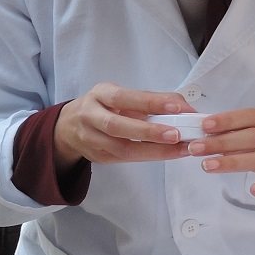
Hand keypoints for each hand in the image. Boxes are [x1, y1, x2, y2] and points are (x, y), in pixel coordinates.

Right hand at [52, 83, 194, 171]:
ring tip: (179, 148)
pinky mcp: (98, 157)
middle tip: (177, 135)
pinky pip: (125, 159)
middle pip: (117, 126)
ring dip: (154, 150)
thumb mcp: (121, 95)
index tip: (177, 107)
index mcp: (100, 94)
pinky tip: (167, 154)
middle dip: (149, 132)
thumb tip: (185, 107)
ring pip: (122, 149)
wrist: (69, 126)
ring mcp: (92, 139)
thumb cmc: (103, 107)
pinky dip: (149, 157)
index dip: (150, 102)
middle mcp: (91, 116)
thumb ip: (151, 100)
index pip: (124, 98)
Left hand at [187, 108, 254, 201]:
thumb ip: (234, 134)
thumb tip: (202, 134)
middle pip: (252, 137)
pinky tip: (252, 190)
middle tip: (196, 148)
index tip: (205, 125)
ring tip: (208, 166)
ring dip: (233, 162)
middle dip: (222, 142)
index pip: (249, 117)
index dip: (228, 120)